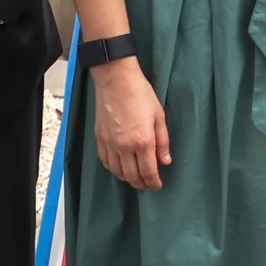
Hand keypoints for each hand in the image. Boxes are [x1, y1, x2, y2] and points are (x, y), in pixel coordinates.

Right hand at [90, 57, 170, 189]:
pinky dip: (113, 169)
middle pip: (132, 175)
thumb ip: (163, 141)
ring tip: (135, 178)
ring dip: (127, 178)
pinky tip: (119, 167)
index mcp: (143, 141)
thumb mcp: (159, 116)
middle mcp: (124, 146)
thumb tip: (165, 161)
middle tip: (147, 185)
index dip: (154, 182)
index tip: (157, 186)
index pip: (148, 171)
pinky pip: (105, 161)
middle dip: (141, 184)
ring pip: (117, 171)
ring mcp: (110, 143)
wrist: (116, 80)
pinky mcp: (99, 138)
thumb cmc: (140, 94)